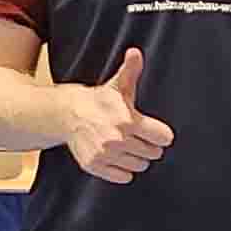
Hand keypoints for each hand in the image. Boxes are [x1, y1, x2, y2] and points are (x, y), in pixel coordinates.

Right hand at [66, 47, 173, 182]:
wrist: (67, 114)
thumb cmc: (99, 100)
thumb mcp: (118, 85)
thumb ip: (131, 70)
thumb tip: (135, 53)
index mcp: (128, 120)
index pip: (162, 138)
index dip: (161, 134)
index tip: (155, 132)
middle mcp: (117, 139)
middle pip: (153, 153)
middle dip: (149, 146)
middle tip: (138, 137)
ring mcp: (105, 154)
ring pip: (139, 166)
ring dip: (137, 158)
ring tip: (127, 146)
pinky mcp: (94, 166)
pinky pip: (123, 177)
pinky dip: (123, 170)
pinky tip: (118, 157)